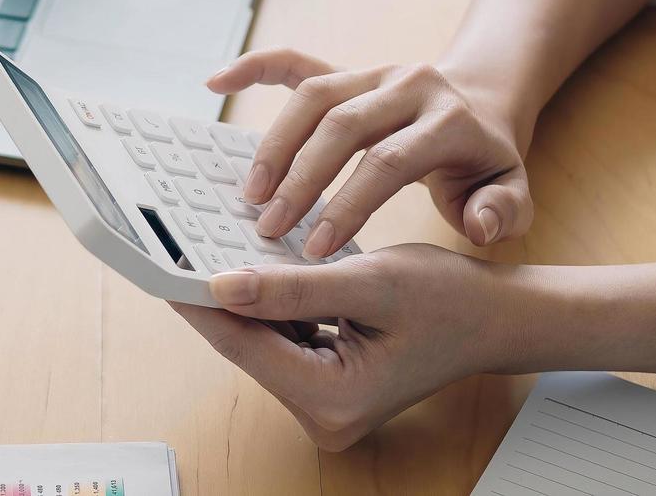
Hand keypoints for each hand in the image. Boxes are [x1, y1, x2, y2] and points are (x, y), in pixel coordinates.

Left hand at [172, 246, 497, 449]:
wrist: (497, 318)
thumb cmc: (450, 301)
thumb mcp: (367, 283)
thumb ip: (291, 289)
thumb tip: (220, 285)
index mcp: (331, 400)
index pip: (242, 343)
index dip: (198, 299)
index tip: (159, 261)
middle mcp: (322, 415)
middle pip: (249, 343)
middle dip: (221, 293)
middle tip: (179, 240)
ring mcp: (323, 403)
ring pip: (264, 339)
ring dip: (247, 295)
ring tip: (213, 246)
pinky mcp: (326, 383)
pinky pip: (285, 338)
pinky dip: (274, 304)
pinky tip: (260, 268)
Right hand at [209, 48, 531, 254]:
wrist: (481, 107)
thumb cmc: (486, 166)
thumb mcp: (512, 196)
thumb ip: (503, 213)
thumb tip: (479, 224)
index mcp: (449, 121)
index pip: (389, 161)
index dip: (348, 204)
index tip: (314, 249)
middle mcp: (409, 85)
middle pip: (342, 125)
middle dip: (301, 178)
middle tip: (269, 228)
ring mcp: (374, 72)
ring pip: (314, 96)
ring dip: (275, 144)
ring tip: (252, 194)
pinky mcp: (348, 69)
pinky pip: (294, 61)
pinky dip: (253, 67)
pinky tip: (216, 83)